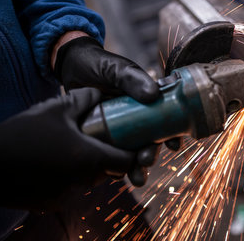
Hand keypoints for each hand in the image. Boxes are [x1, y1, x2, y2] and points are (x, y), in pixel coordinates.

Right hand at [0, 88, 133, 209]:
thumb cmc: (23, 133)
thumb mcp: (58, 107)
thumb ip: (86, 99)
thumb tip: (101, 93)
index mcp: (90, 159)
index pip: (127, 162)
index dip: (133, 151)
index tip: (132, 140)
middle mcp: (82, 182)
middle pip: (110, 171)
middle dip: (111, 155)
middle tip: (106, 138)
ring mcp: (66, 196)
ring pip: (90, 180)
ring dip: (91, 165)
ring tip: (78, 145)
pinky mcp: (50, 203)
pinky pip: (71, 188)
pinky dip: (71, 175)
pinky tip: (58, 159)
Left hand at [54, 36, 160, 185]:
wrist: (69, 67)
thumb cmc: (98, 64)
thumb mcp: (117, 69)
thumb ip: (132, 79)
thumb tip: (153, 95)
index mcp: (147, 100)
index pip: (167, 119)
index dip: (173, 134)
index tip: (174, 145)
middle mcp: (137, 116)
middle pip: (150, 140)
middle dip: (151, 155)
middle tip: (145, 161)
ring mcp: (120, 127)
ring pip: (132, 151)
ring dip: (136, 167)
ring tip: (136, 179)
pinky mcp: (103, 136)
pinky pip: (111, 154)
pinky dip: (115, 166)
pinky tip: (113, 174)